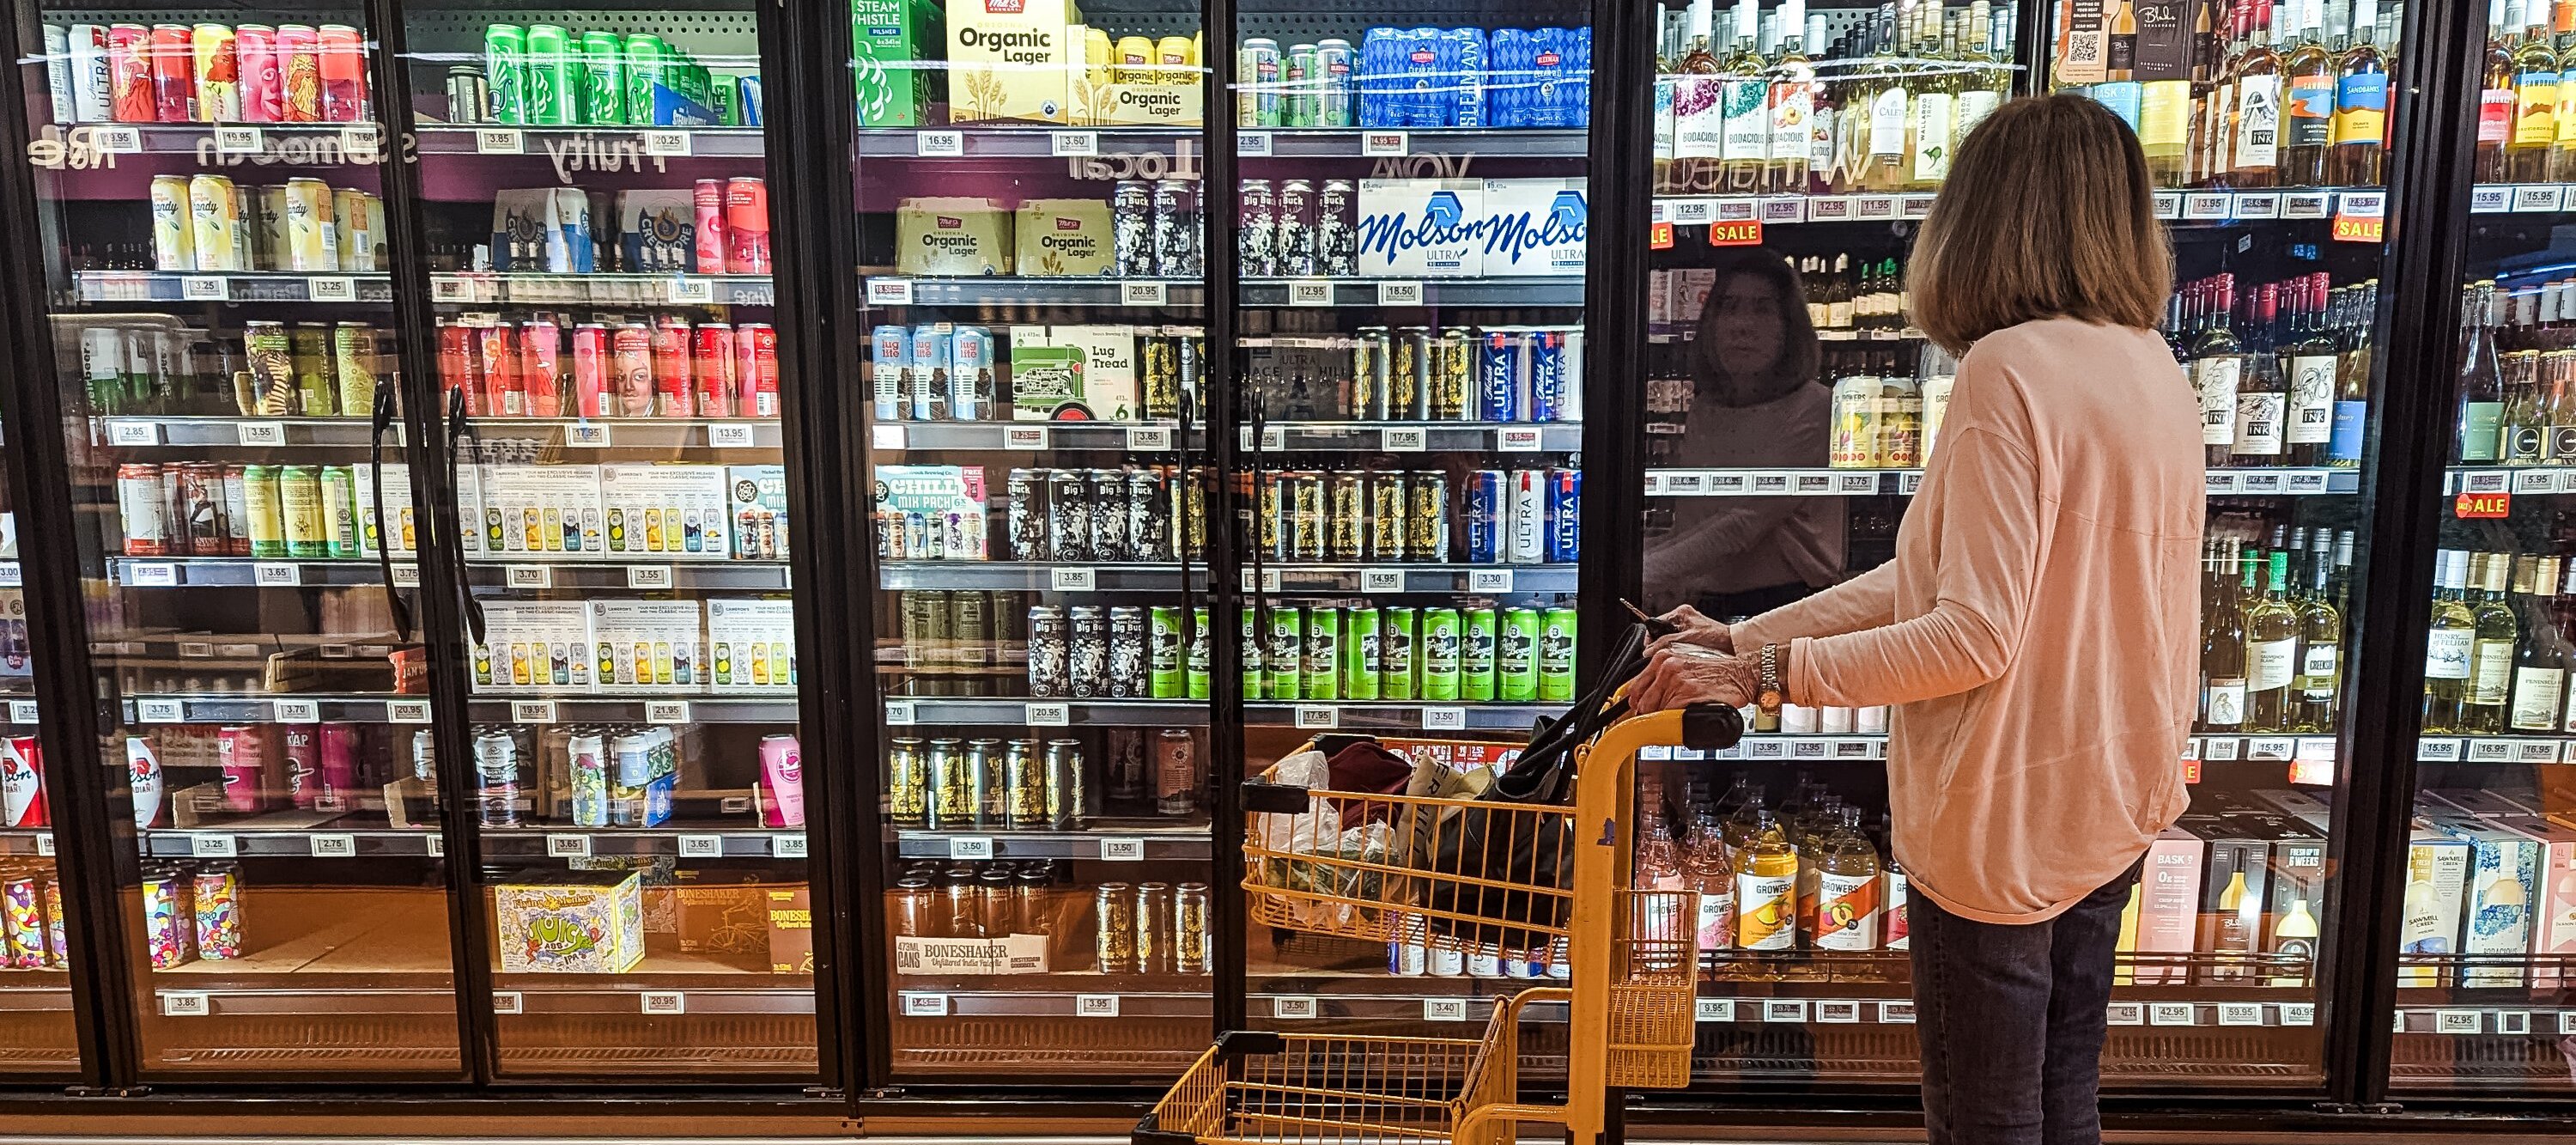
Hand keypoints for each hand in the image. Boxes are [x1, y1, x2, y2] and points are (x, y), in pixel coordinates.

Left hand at [1629, 646, 1759, 713]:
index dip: (1636, 703)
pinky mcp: (1688, 693)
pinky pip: (1670, 715)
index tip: (1637, 711)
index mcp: (1663, 657)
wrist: (1742, 673)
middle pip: (1643, 701)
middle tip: (1655, 722)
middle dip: (1647, 715)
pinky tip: (1680, 722)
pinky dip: (1673, 723)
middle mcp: (1668, 666)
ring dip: (1663, 720)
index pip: (1635, 686)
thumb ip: (1664, 676)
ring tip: (1674, 720)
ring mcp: (1678, 680)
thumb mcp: (1685, 664)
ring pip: (1656, 710)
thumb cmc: (1717, 670)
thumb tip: (1646, 696)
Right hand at [1648, 604, 1731, 654]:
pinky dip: (1676, 647)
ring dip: (1669, 646)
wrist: (1732, 643)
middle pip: (1662, 630)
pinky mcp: (1692, 633)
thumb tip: (1649, 649)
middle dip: (1660, 642)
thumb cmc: (1715, 637)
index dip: (1651, 636)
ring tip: (1671, 653)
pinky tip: (1680, 653)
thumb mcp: (1686, 639)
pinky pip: (1678, 640)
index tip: (1648, 647)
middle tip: (1658, 653)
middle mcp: (1684, 616)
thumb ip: (1666, 642)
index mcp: (1681, 612)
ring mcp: (1688, 624)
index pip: (1657, 622)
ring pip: (1670, 636)